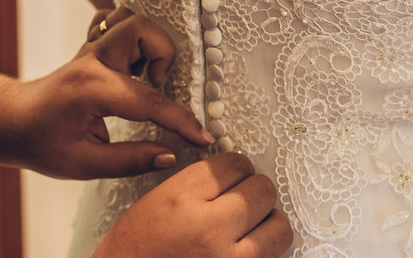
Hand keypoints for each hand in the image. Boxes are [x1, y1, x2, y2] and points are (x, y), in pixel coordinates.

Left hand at [0, 12, 210, 178]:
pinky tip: (133, 65)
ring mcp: (91, 47)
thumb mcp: (83, 165)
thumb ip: (129, 160)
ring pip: (131, 17)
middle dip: (164, 56)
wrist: (11, 121)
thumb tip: (170, 156)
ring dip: (149, 42)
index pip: (148, 100)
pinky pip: (116, 20)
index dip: (181, 121)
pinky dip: (133, 34)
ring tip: (147, 76)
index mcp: (92, 89)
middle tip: (159, 87)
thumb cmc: (42, 144)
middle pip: (142, 29)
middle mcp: (93, 59)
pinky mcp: (92, 46)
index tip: (202, 138)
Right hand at [93, 152, 293, 257]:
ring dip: (269, 222)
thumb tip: (235, 174)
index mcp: (182, 199)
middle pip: (262, 190)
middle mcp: (208, 229)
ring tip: (252, 226)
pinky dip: (265, 251)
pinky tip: (247, 248)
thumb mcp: (157, 201)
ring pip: (279, 226)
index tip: (234, 175)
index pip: (234, 164)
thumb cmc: (134, 250)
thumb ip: (198, 184)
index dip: (237, 167)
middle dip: (255, 191)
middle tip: (243, 198)